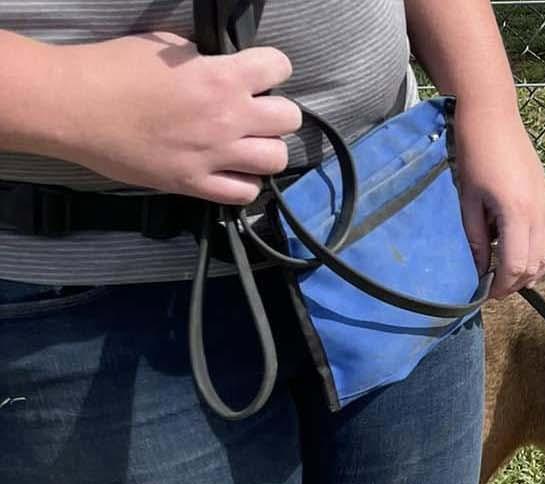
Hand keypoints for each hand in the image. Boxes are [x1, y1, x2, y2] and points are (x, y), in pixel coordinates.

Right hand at [57, 32, 300, 204]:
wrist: (73, 106)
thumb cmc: (111, 68)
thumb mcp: (167, 46)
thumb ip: (203, 61)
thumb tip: (219, 69)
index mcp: (220, 77)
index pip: (279, 68)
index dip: (273, 68)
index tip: (259, 74)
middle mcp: (227, 118)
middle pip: (289, 119)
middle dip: (276, 112)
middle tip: (255, 113)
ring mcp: (214, 155)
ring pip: (276, 159)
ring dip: (266, 150)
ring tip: (247, 144)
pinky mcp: (194, 183)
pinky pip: (245, 193)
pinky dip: (245, 184)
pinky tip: (232, 172)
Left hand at [450, 108, 544, 298]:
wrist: (494, 118)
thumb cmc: (474, 154)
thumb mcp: (467, 200)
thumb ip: (474, 238)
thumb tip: (478, 270)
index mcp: (516, 214)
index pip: (514, 266)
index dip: (500, 286)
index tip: (484, 293)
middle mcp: (539, 214)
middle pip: (534, 266)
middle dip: (514, 283)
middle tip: (492, 288)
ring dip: (531, 273)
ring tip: (510, 277)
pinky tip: (530, 260)